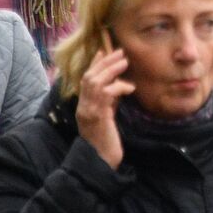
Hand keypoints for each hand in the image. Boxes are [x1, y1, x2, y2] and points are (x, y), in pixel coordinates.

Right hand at [76, 41, 133, 169]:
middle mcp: (82, 108)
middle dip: (104, 62)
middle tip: (119, 52)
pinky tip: (129, 87)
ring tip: (124, 61)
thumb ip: (108, 102)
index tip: (105, 50)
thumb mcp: (107, 116)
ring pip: (94, 83)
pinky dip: (118, 87)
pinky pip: (106, 95)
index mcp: (84, 107)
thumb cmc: (106, 141)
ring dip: (110, 69)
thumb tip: (118, 85)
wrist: (100, 162)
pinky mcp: (98, 118)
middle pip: (88, 77)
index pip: (85, 80)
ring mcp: (88, 112)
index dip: (94, 64)